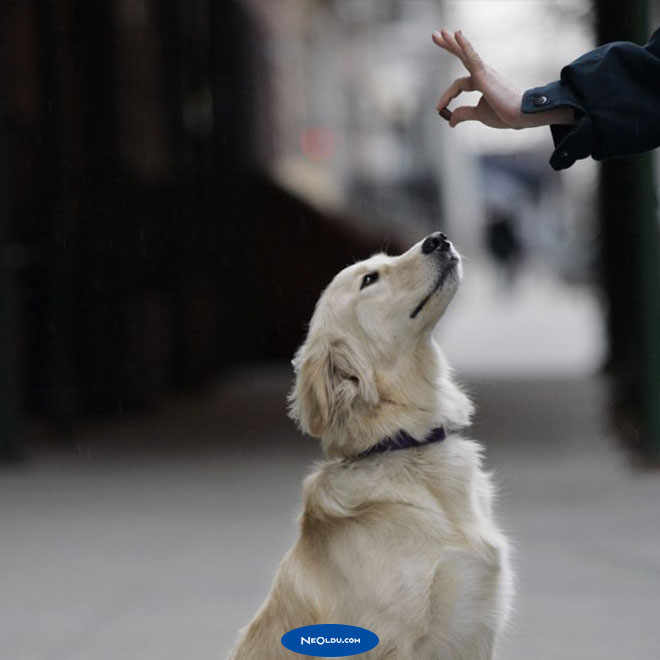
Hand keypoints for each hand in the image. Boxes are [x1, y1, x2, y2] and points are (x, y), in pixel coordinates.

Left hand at [432, 29, 573, 129]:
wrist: (519, 115)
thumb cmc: (504, 114)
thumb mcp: (478, 114)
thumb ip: (464, 114)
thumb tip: (450, 121)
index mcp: (481, 82)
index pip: (458, 85)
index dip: (446, 96)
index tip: (438, 108)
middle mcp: (482, 73)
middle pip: (462, 57)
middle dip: (449, 46)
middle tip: (435, 35)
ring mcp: (484, 72)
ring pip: (464, 54)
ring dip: (451, 43)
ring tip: (439, 33)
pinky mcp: (485, 74)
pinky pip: (472, 57)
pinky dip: (464, 46)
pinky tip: (456, 35)